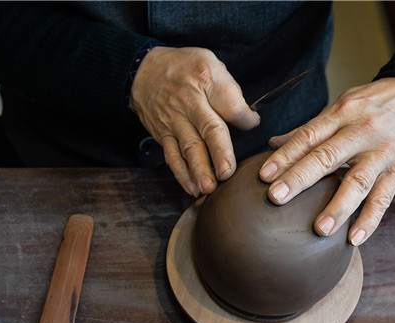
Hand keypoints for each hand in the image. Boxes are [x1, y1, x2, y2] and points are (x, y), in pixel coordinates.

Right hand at [130, 46, 259, 196]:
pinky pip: (172, 156)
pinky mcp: (163, 134)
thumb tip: (245, 118)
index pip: (231, 105)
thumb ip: (228, 89)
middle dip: (219, 153)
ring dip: (199, 170)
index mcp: (206, 81)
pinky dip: (181, 173)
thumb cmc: (182, 67)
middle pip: (209, 129)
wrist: (143, 71)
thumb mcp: (209, 62)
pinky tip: (192, 188)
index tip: (252, 123)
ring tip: (209, 188)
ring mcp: (174, 121)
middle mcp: (190, 103)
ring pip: (189, 148)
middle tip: (227, 173)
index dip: (245, 119)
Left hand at [259, 77, 394, 245]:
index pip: (309, 135)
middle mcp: (362, 132)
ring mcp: (382, 153)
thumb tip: (273, 144)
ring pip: (357, 181)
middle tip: (276, 198)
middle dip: (300, 179)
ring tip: (320, 230)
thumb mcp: (344, 104)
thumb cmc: (378, 102)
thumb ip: (311, 127)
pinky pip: (384, 198)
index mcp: (343, 113)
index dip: (285, 155)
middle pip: (327, 157)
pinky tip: (355, 238)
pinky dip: (370, 220)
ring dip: (338, 206)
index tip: (263, 175)